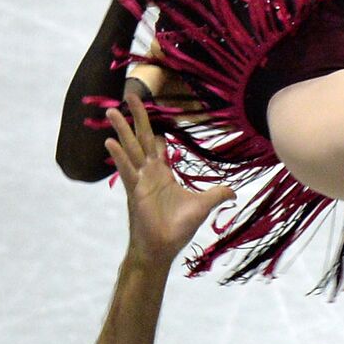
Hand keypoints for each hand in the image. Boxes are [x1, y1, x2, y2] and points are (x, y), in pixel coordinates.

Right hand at [105, 95, 234, 265]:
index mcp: (162, 173)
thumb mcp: (202, 206)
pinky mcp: (134, 192)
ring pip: (130, 149)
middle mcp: (148, 173)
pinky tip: (110, 142)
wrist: (162, 249)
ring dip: (121, 130)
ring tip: (111, 112)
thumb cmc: (177, 228)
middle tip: (130, 93)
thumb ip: (217, 195)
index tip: (149, 106)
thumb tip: (234, 193)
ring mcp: (139, 181)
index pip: (157, 143)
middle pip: (141, 138)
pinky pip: (126, 171)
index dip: (155, 126)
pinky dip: (119, 157)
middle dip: (136, 117)